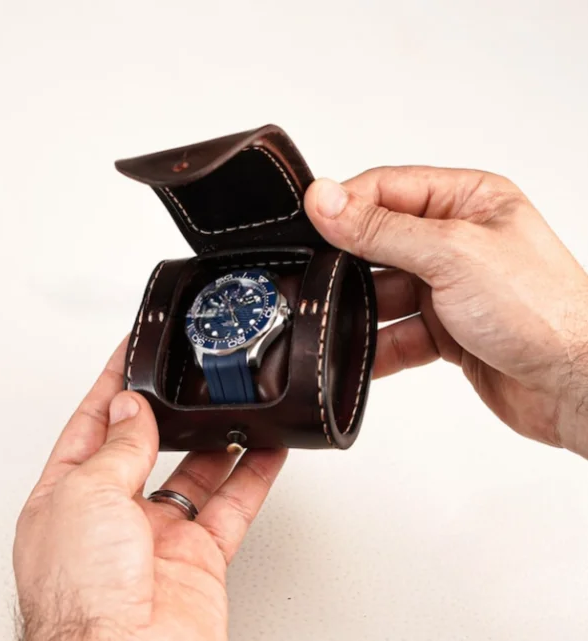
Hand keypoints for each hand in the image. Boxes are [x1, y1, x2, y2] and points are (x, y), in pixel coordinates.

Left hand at [13, 337, 286, 640]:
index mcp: (68, 498)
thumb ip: (119, 446)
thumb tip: (133, 407)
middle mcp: (112, 517)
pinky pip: (232, 505)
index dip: (110, 386)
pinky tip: (266, 452)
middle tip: (190, 383)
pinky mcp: (200, 556)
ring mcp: (158, 537)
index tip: (128, 354)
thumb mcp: (87, 495)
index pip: (91, 426)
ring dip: (219, 441)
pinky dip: (254, 476)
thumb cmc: (81, 599)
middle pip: (146, 447)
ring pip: (197, 473)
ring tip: (236, 409)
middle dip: (168, 414)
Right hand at [304, 168, 587, 457]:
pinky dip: (378, 348)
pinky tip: (361, 359)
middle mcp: (457, 241)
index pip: (388, 189)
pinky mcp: (446, 330)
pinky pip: (398, 333)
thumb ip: (382, 229)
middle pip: (380, 242)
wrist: (577, 385)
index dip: (347, 205)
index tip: (311, 223)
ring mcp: (451, 287)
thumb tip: (327, 200)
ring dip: (361, 312)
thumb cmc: (541, 309)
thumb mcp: (451, 254)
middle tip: (315, 279)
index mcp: (467, 201)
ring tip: (336, 323)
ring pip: (384, 293)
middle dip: (348, 264)